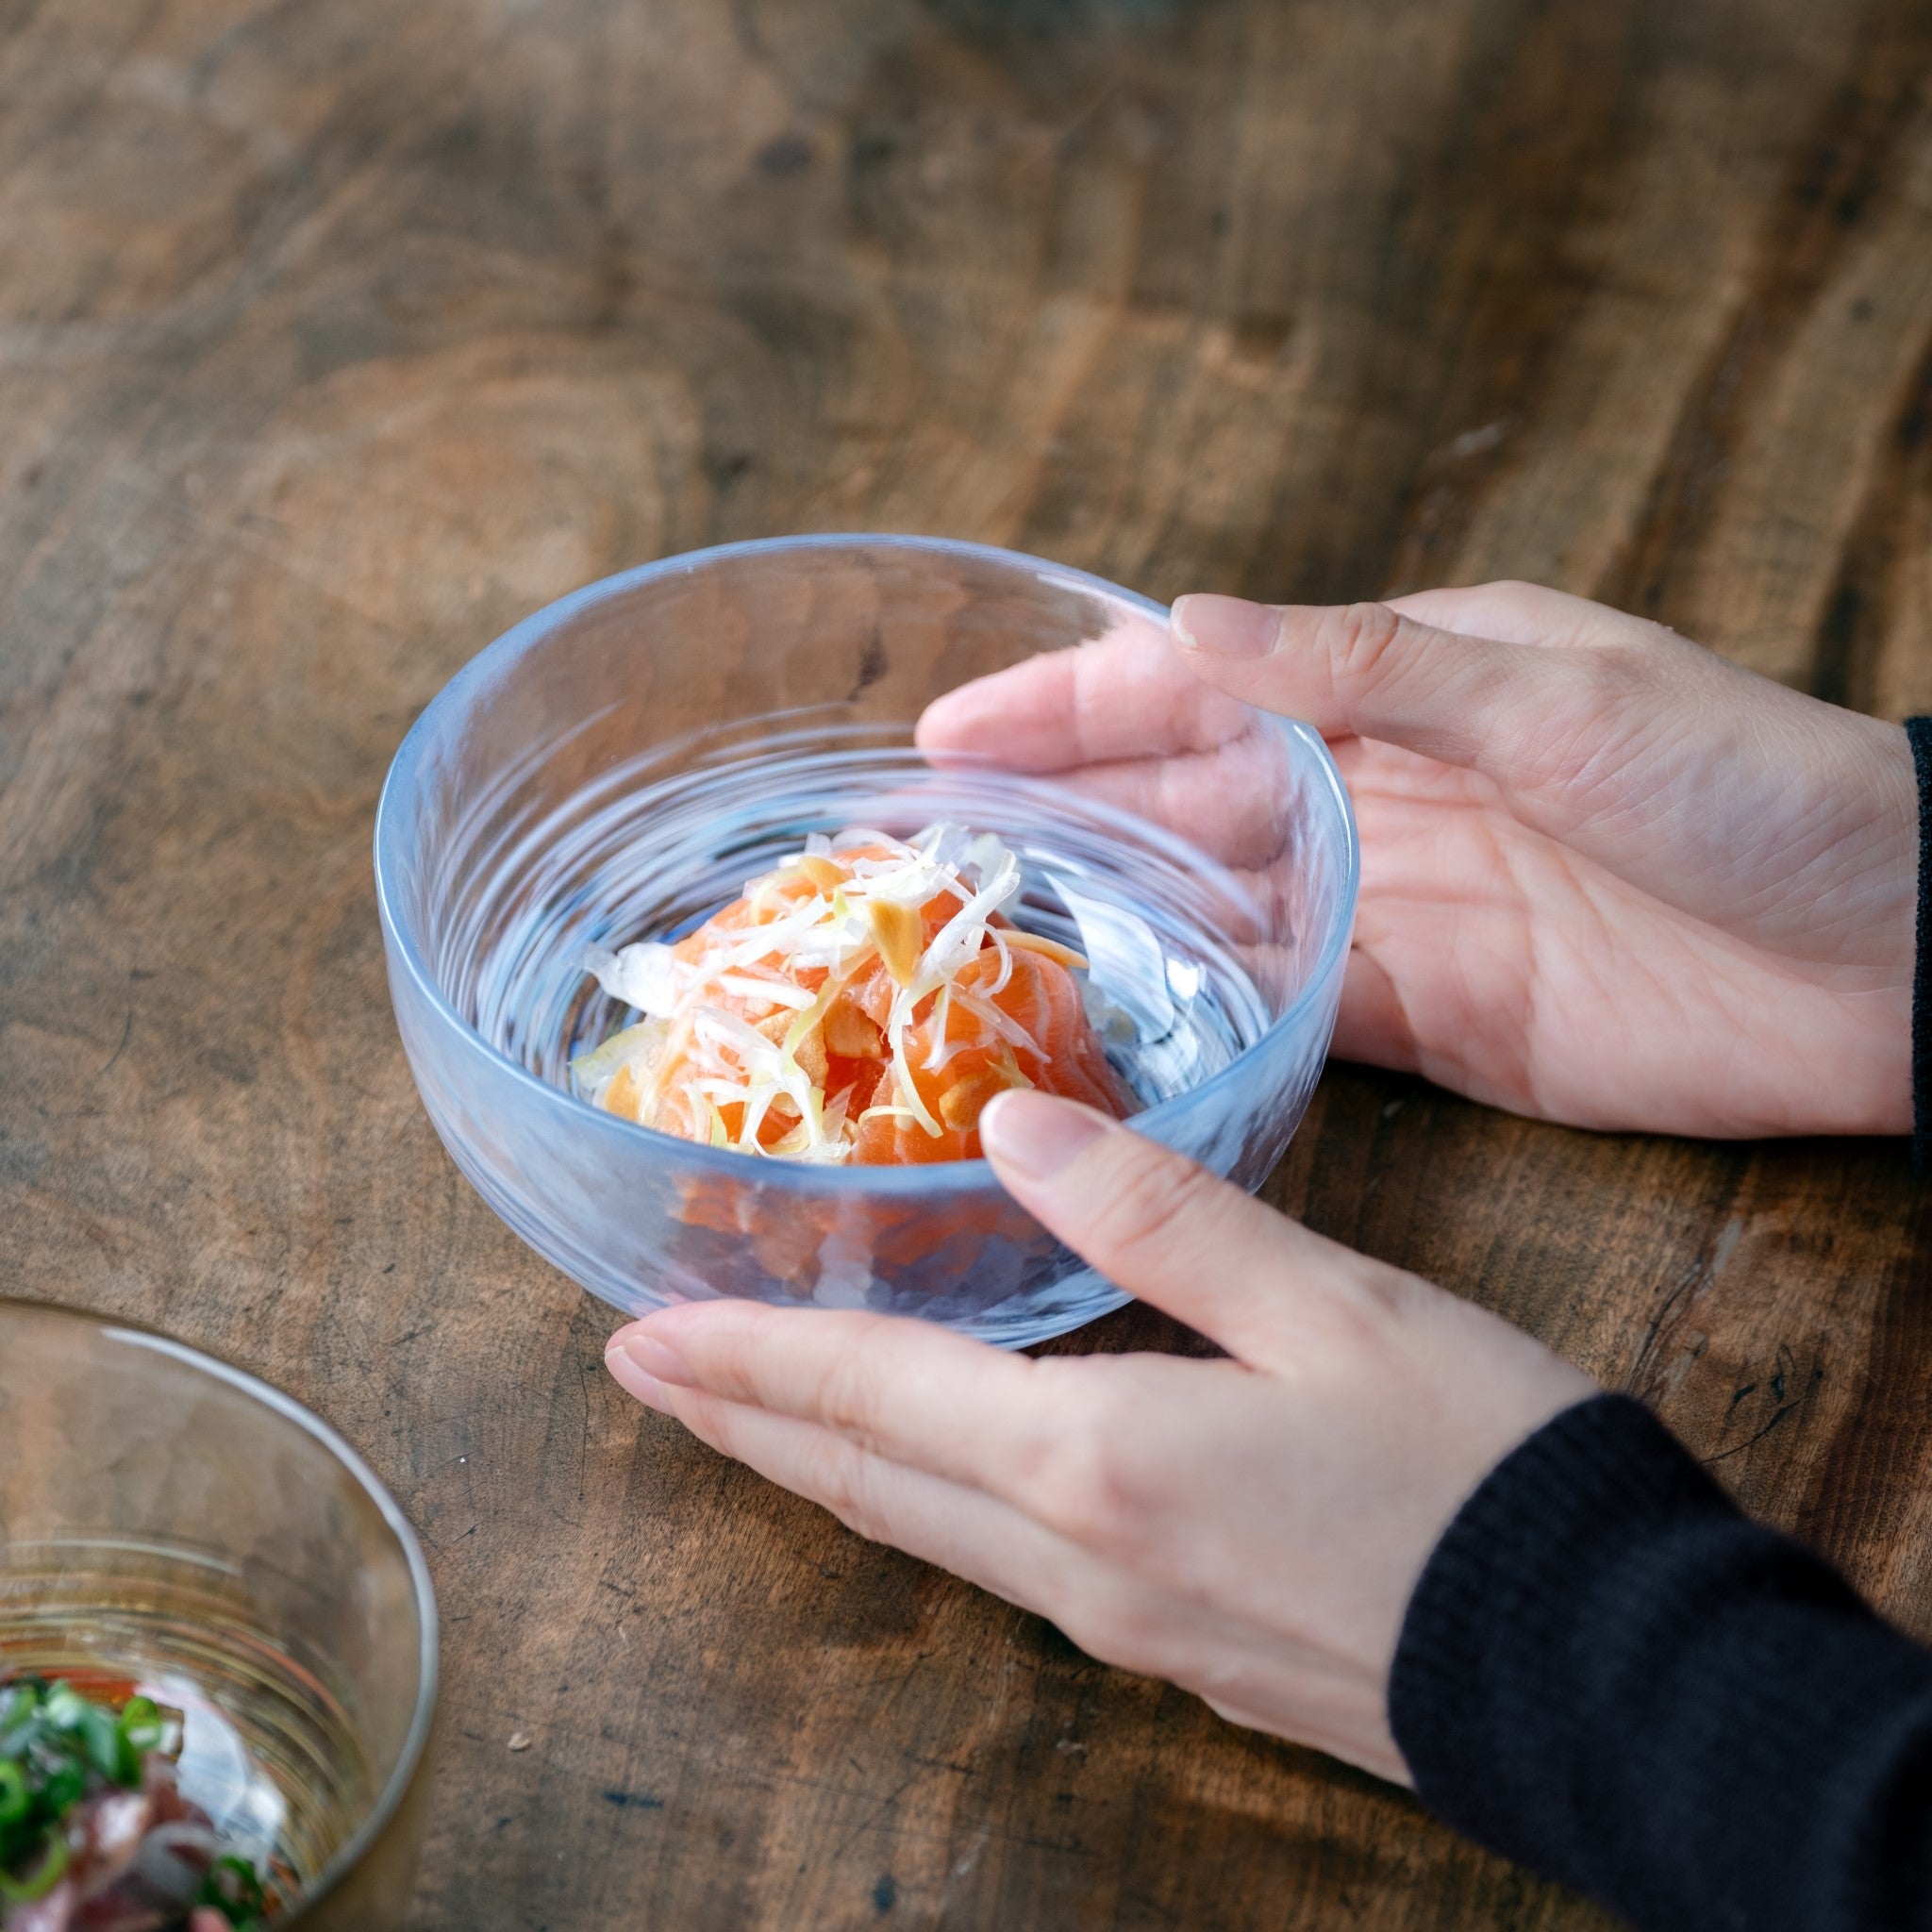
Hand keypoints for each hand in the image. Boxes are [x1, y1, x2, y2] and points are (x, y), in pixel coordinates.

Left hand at [604, 1091, 1591, 1780]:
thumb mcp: (1335, 1308)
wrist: (1611, 1677)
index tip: (639, 1333)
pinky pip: (997, 1566)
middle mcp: (1081, 1563)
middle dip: (746, 1417)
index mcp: (1100, 1463)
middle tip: (645, 1370)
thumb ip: (1165, 1217)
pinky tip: (926, 1472)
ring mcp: (1126, 1624)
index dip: (748, 1357)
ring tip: (753, 1409)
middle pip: (866, 1481)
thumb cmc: (1480, 1474)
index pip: (872, 1397)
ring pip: (922, 1531)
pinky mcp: (1181, 1650)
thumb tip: (1022, 1127)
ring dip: (822, 1461)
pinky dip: (919, 1501)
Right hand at [919, 582, 1916, 1137]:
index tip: (947, 728)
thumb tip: (1194, 622)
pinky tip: (1100, 1019)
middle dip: (1051, 802)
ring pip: (1206, 899)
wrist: (1889, 958)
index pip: (1198, 677)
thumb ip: (1369, 667)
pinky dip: (1189, 1006)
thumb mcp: (1558, 697)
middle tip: (920, 832)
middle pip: (1176, 791)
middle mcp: (1375, 787)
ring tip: (971, 923)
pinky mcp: (1422, 1015)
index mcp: (1402, 677)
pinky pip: (1275, 1004)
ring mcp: (1390, 906)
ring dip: (1097, 903)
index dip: (1067, 702)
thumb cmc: (1747, 788)